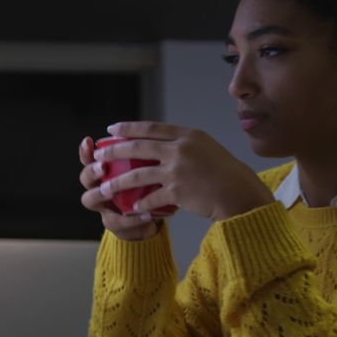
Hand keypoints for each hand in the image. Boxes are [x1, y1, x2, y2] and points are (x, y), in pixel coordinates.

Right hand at [79, 136, 173, 240]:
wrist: (150, 218)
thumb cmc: (147, 189)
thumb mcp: (147, 171)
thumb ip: (145, 158)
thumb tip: (155, 137)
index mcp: (105, 171)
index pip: (90, 158)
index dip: (86, 151)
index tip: (89, 141)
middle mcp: (99, 186)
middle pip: (85, 177)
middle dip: (91, 171)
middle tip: (102, 166)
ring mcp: (103, 205)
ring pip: (89, 199)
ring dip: (99, 194)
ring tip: (111, 191)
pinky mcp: (113, 223)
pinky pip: (114, 221)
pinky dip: (130, 218)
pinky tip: (146, 214)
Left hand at [93, 122, 273, 221]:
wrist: (239, 193)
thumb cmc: (223, 171)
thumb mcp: (205, 147)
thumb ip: (183, 143)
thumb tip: (159, 143)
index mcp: (187, 135)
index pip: (151, 128)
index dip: (129, 128)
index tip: (111, 129)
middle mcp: (180, 149)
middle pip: (137, 148)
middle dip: (114, 151)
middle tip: (98, 157)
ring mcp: (178, 170)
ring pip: (138, 175)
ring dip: (118, 182)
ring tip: (105, 188)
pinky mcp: (177, 192)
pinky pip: (151, 198)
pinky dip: (139, 204)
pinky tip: (131, 208)